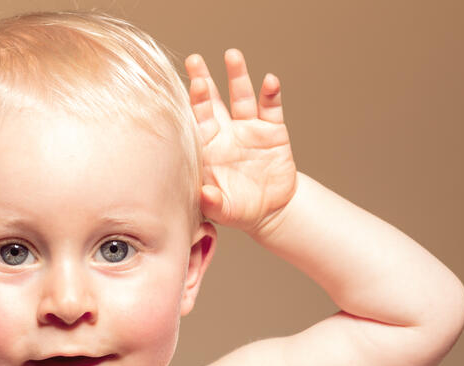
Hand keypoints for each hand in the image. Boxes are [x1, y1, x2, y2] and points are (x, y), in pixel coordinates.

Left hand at [185, 49, 296, 237]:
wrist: (270, 211)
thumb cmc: (239, 210)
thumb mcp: (225, 211)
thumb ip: (213, 203)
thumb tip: (204, 195)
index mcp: (209, 150)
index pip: (198, 123)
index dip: (194, 106)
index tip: (191, 87)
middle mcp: (226, 134)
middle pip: (213, 103)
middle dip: (204, 82)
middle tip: (195, 61)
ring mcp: (249, 129)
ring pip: (241, 97)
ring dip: (237, 76)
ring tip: (232, 56)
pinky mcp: (272, 130)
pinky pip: (271, 108)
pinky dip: (271, 94)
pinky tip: (269, 81)